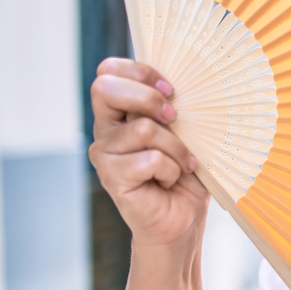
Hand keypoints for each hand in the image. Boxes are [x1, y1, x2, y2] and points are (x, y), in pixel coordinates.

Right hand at [88, 58, 208, 250]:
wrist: (184, 218)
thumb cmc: (186, 171)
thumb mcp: (185, 131)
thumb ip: (174, 107)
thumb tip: (184, 85)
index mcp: (120, 111)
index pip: (109, 71)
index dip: (140, 71)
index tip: (172, 88)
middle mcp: (105, 129)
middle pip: (106, 88)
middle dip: (149, 98)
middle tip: (175, 118)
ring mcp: (104, 154)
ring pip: (143, 129)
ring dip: (176, 148)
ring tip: (180, 165)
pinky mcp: (111, 177)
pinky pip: (151, 159)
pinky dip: (171, 170)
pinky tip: (169, 181)